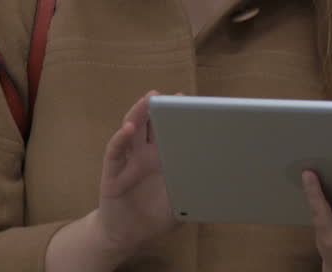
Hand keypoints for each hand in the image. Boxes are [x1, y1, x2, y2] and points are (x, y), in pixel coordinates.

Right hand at [94, 90, 179, 259]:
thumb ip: (194, 192)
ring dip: (139, 112)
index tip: (191, 101)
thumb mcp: (181, 204)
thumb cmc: (155, 217)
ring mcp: (128, 160)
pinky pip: (115, 151)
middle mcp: (145, 154)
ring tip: (150, 99)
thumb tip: (219, 183)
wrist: (127, 236)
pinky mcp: (112, 172)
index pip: (171, 131)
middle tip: (172, 94)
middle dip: (161, 107)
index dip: (179, 116)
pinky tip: (128, 129)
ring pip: (132, 129)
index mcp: (163, 158)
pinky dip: (121, 138)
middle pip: (151, 123)